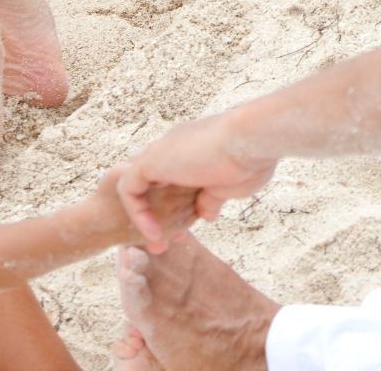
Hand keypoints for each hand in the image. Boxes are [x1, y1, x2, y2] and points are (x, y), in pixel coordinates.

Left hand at [117, 112, 277, 250]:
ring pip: (137, 186)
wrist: (252, 138)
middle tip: (162, 242)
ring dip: (143, 216)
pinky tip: (153, 232)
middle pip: (153, 182)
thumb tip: (206, 215)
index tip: (186, 231)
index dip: (177, 205)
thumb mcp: (231, 186)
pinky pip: (129, 189)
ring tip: (156, 242)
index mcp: (194, 149)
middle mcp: (175, 147)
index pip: (174, 177)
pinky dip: (137, 213)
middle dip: (155, 213)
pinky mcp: (150, 161)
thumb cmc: (251, 159)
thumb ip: (213, 198)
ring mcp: (161, 152)